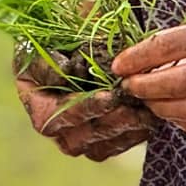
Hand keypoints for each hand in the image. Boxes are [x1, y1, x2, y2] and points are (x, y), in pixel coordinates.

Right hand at [15, 49, 154, 160]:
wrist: (82, 39)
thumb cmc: (63, 37)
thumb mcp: (49, 40)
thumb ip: (49, 60)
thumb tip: (62, 75)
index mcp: (36, 102)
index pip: (55, 116)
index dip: (83, 108)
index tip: (108, 96)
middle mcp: (54, 126)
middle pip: (78, 139)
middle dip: (109, 123)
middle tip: (133, 107)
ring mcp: (76, 137)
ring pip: (98, 148)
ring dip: (123, 132)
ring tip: (145, 113)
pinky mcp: (98, 141)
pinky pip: (114, 147)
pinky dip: (133, 135)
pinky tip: (149, 118)